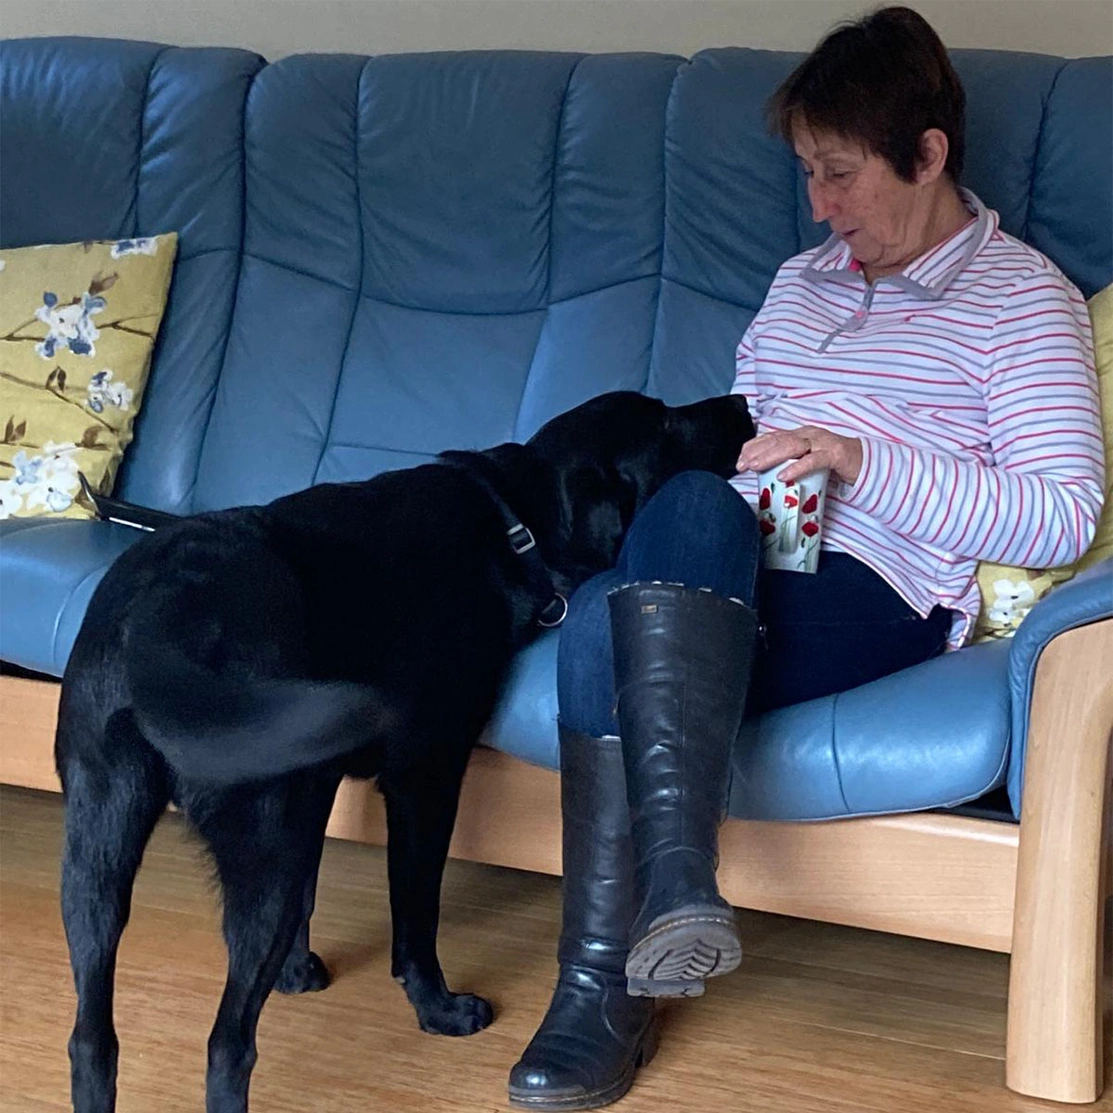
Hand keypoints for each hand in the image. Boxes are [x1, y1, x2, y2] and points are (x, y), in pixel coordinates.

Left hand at [736, 425, 862, 485]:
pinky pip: (813, 460)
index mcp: (801, 435)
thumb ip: (791, 464)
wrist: (867, 464)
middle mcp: (809, 434)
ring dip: (771, 456)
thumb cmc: (834, 465)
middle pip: (778, 440)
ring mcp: (822, 443)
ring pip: (792, 446)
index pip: (772, 436)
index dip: (753, 446)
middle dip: (757, 452)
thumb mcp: (807, 462)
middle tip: (742, 465)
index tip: (739, 459)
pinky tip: (784, 476)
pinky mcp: (835, 454)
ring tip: (755, 467)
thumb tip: (766, 477)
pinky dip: (797, 468)